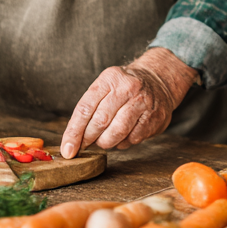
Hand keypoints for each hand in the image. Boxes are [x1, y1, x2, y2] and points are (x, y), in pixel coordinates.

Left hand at [60, 48, 197, 157]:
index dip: (74, 132)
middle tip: (85, 145)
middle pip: (100, 121)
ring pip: (117, 132)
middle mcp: (128, 88)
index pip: (85, 108)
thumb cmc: (124, 87)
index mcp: (110, 78)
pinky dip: (123, 143)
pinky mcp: (154, 118)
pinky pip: (132, 139)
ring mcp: (143, 103)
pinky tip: (122, 136)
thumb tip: (73, 140)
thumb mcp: (106, 86)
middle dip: (88, 138)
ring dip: (106, 142)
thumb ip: (89, 108)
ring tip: (104, 139)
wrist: (158, 80)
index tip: (67, 149)